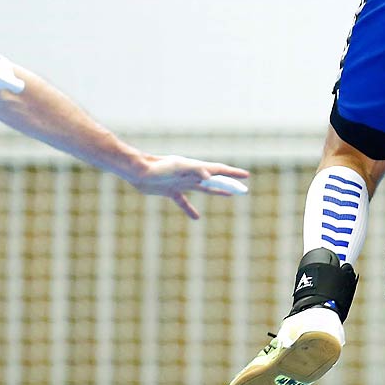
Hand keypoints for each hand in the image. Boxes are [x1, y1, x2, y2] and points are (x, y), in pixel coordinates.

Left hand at [126, 155, 252, 220]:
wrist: (137, 171)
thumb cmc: (157, 167)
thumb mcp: (177, 167)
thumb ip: (194, 170)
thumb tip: (210, 176)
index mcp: (195, 168)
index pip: (219, 170)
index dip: (233, 174)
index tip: (246, 176)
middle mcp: (191, 175)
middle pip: (215, 180)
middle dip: (229, 184)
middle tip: (243, 190)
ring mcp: (181, 182)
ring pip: (203, 188)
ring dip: (216, 192)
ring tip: (228, 195)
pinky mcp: (170, 190)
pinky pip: (183, 201)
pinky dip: (190, 209)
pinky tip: (196, 218)